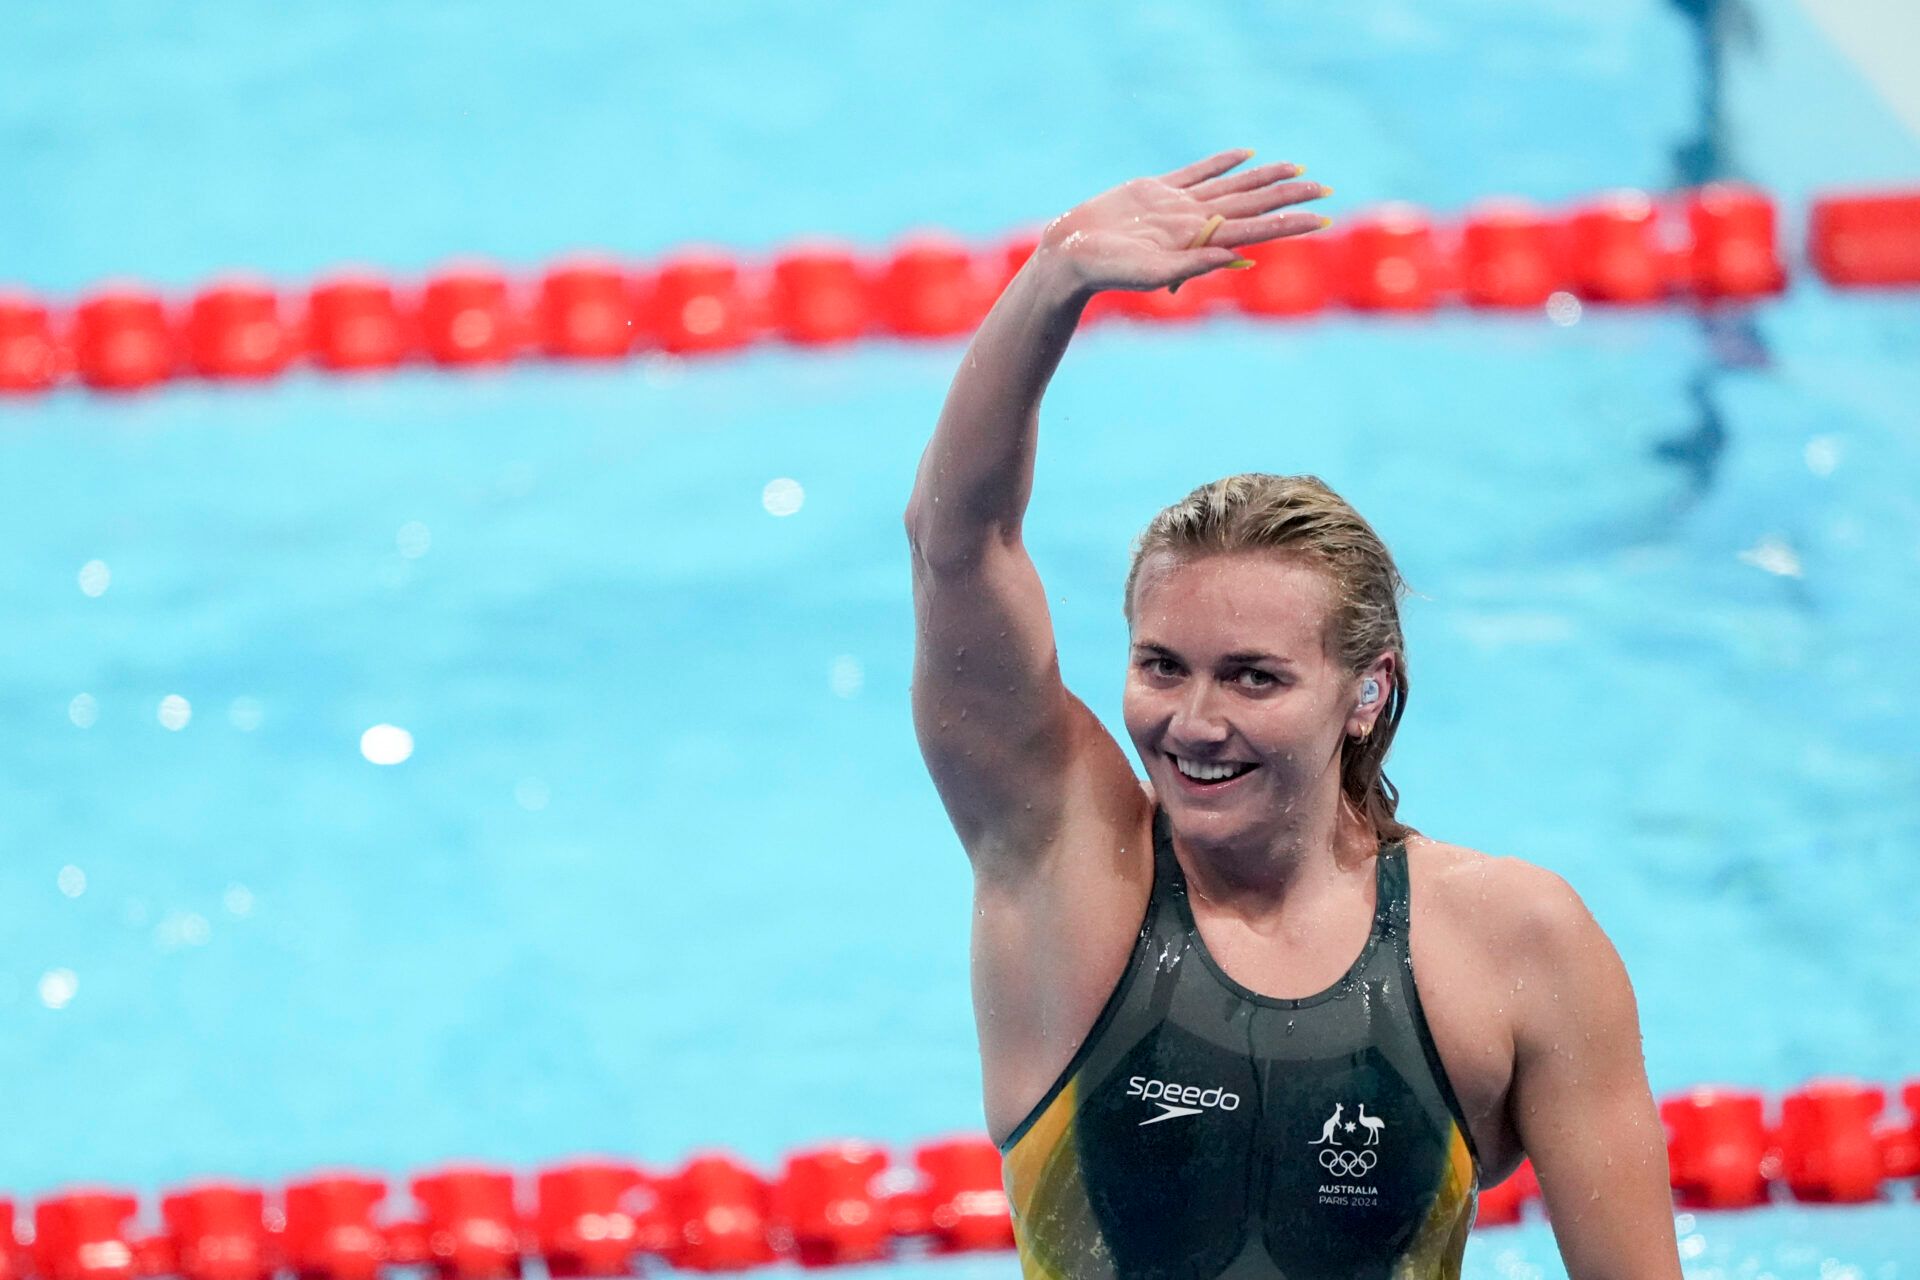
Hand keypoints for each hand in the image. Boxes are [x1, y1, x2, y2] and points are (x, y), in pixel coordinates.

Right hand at [1038, 149, 1330, 293]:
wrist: (1069, 256)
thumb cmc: (1106, 272)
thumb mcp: (1152, 274)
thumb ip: (1194, 266)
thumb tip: (1240, 257)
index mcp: (1200, 242)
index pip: (1257, 228)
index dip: (1292, 223)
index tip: (1325, 218)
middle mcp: (1195, 223)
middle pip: (1253, 204)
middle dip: (1291, 198)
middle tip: (1327, 189)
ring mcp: (1177, 205)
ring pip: (1232, 186)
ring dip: (1265, 178)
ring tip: (1298, 170)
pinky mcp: (1154, 190)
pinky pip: (1197, 171)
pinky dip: (1222, 162)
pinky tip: (1245, 154)